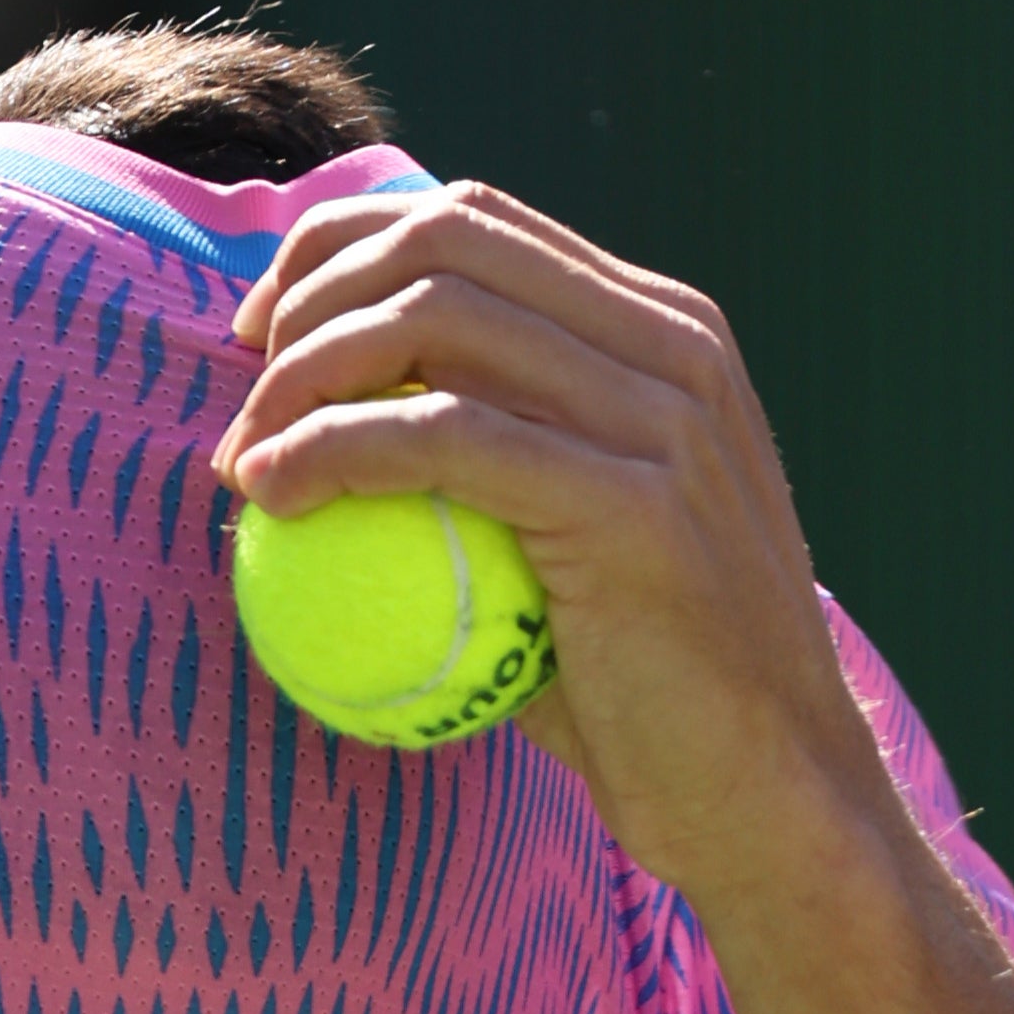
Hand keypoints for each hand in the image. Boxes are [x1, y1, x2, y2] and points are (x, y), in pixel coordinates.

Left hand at [212, 180, 893, 910]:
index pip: (471, 220)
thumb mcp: (569, 535)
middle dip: (310, 300)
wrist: (768, 794)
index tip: (260, 339)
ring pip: (433, 318)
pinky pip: (443, 438)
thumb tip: (314, 419)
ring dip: (302, 376)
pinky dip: (331, 450)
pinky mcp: (635, 507)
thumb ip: (485, 456)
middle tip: (245, 403)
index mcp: (662, 329)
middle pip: (441, 242)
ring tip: (245, 461)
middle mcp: (674, 346)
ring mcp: (664, 419)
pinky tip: (273, 495)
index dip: (338, 252)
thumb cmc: (641, 689)